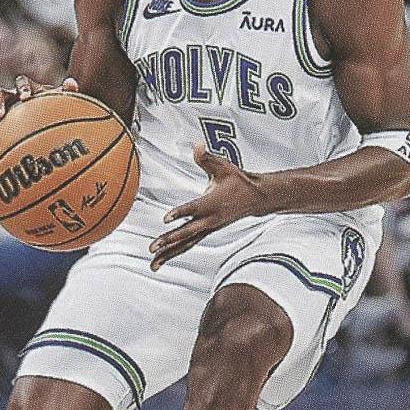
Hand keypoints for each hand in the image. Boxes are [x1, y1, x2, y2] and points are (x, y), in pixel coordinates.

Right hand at [0, 74, 79, 157]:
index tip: (25, 98)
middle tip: (1, 115)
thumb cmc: (52, 109)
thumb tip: (72, 83)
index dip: (22, 88)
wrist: (43, 119)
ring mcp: (0, 112)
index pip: (21, 82)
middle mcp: (9, 97)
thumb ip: (67, 93)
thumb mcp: (60, 103)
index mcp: (25, 89)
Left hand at [148, 144, 264, 270]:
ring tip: (153, 263)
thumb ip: (206, 158)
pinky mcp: (207, 231)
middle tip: (153, 246)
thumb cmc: (239, 181)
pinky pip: (189, 244)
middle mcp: (210, 219)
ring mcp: (208, 228)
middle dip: (169, 240)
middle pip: (186, 232)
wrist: (256, 198)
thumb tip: (197, 146)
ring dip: (169, 254)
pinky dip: (175, 252)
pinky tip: (163, 259)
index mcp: (212, 203)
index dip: (180, 213)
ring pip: (186, 243)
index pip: (193, 209)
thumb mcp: (223, 166)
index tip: (166, 219)